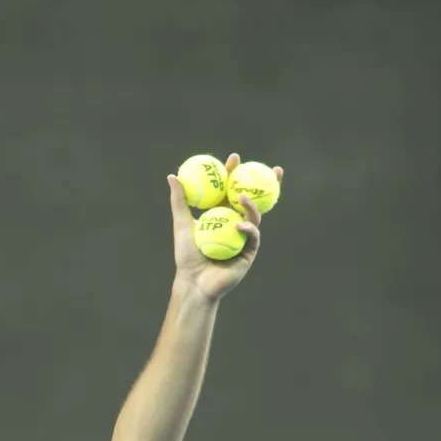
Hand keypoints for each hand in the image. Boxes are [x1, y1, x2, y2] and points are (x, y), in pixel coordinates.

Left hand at [168, 153, 282, 301]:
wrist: (193, 282)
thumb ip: (179, 200)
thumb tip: (172, 175)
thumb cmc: (186, 255)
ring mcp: (244, 238)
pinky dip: (247, 230)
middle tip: (268, 169)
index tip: (234, 158)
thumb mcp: (181, 224)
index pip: (231, 190)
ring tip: (243, 197)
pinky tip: (239, 226)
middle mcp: (236, 224)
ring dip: (251, 205)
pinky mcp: (249, 253)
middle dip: (265, 183)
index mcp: (222, 215)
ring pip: (255, 217)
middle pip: (252, 200)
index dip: (235, 174)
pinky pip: (252, 237)